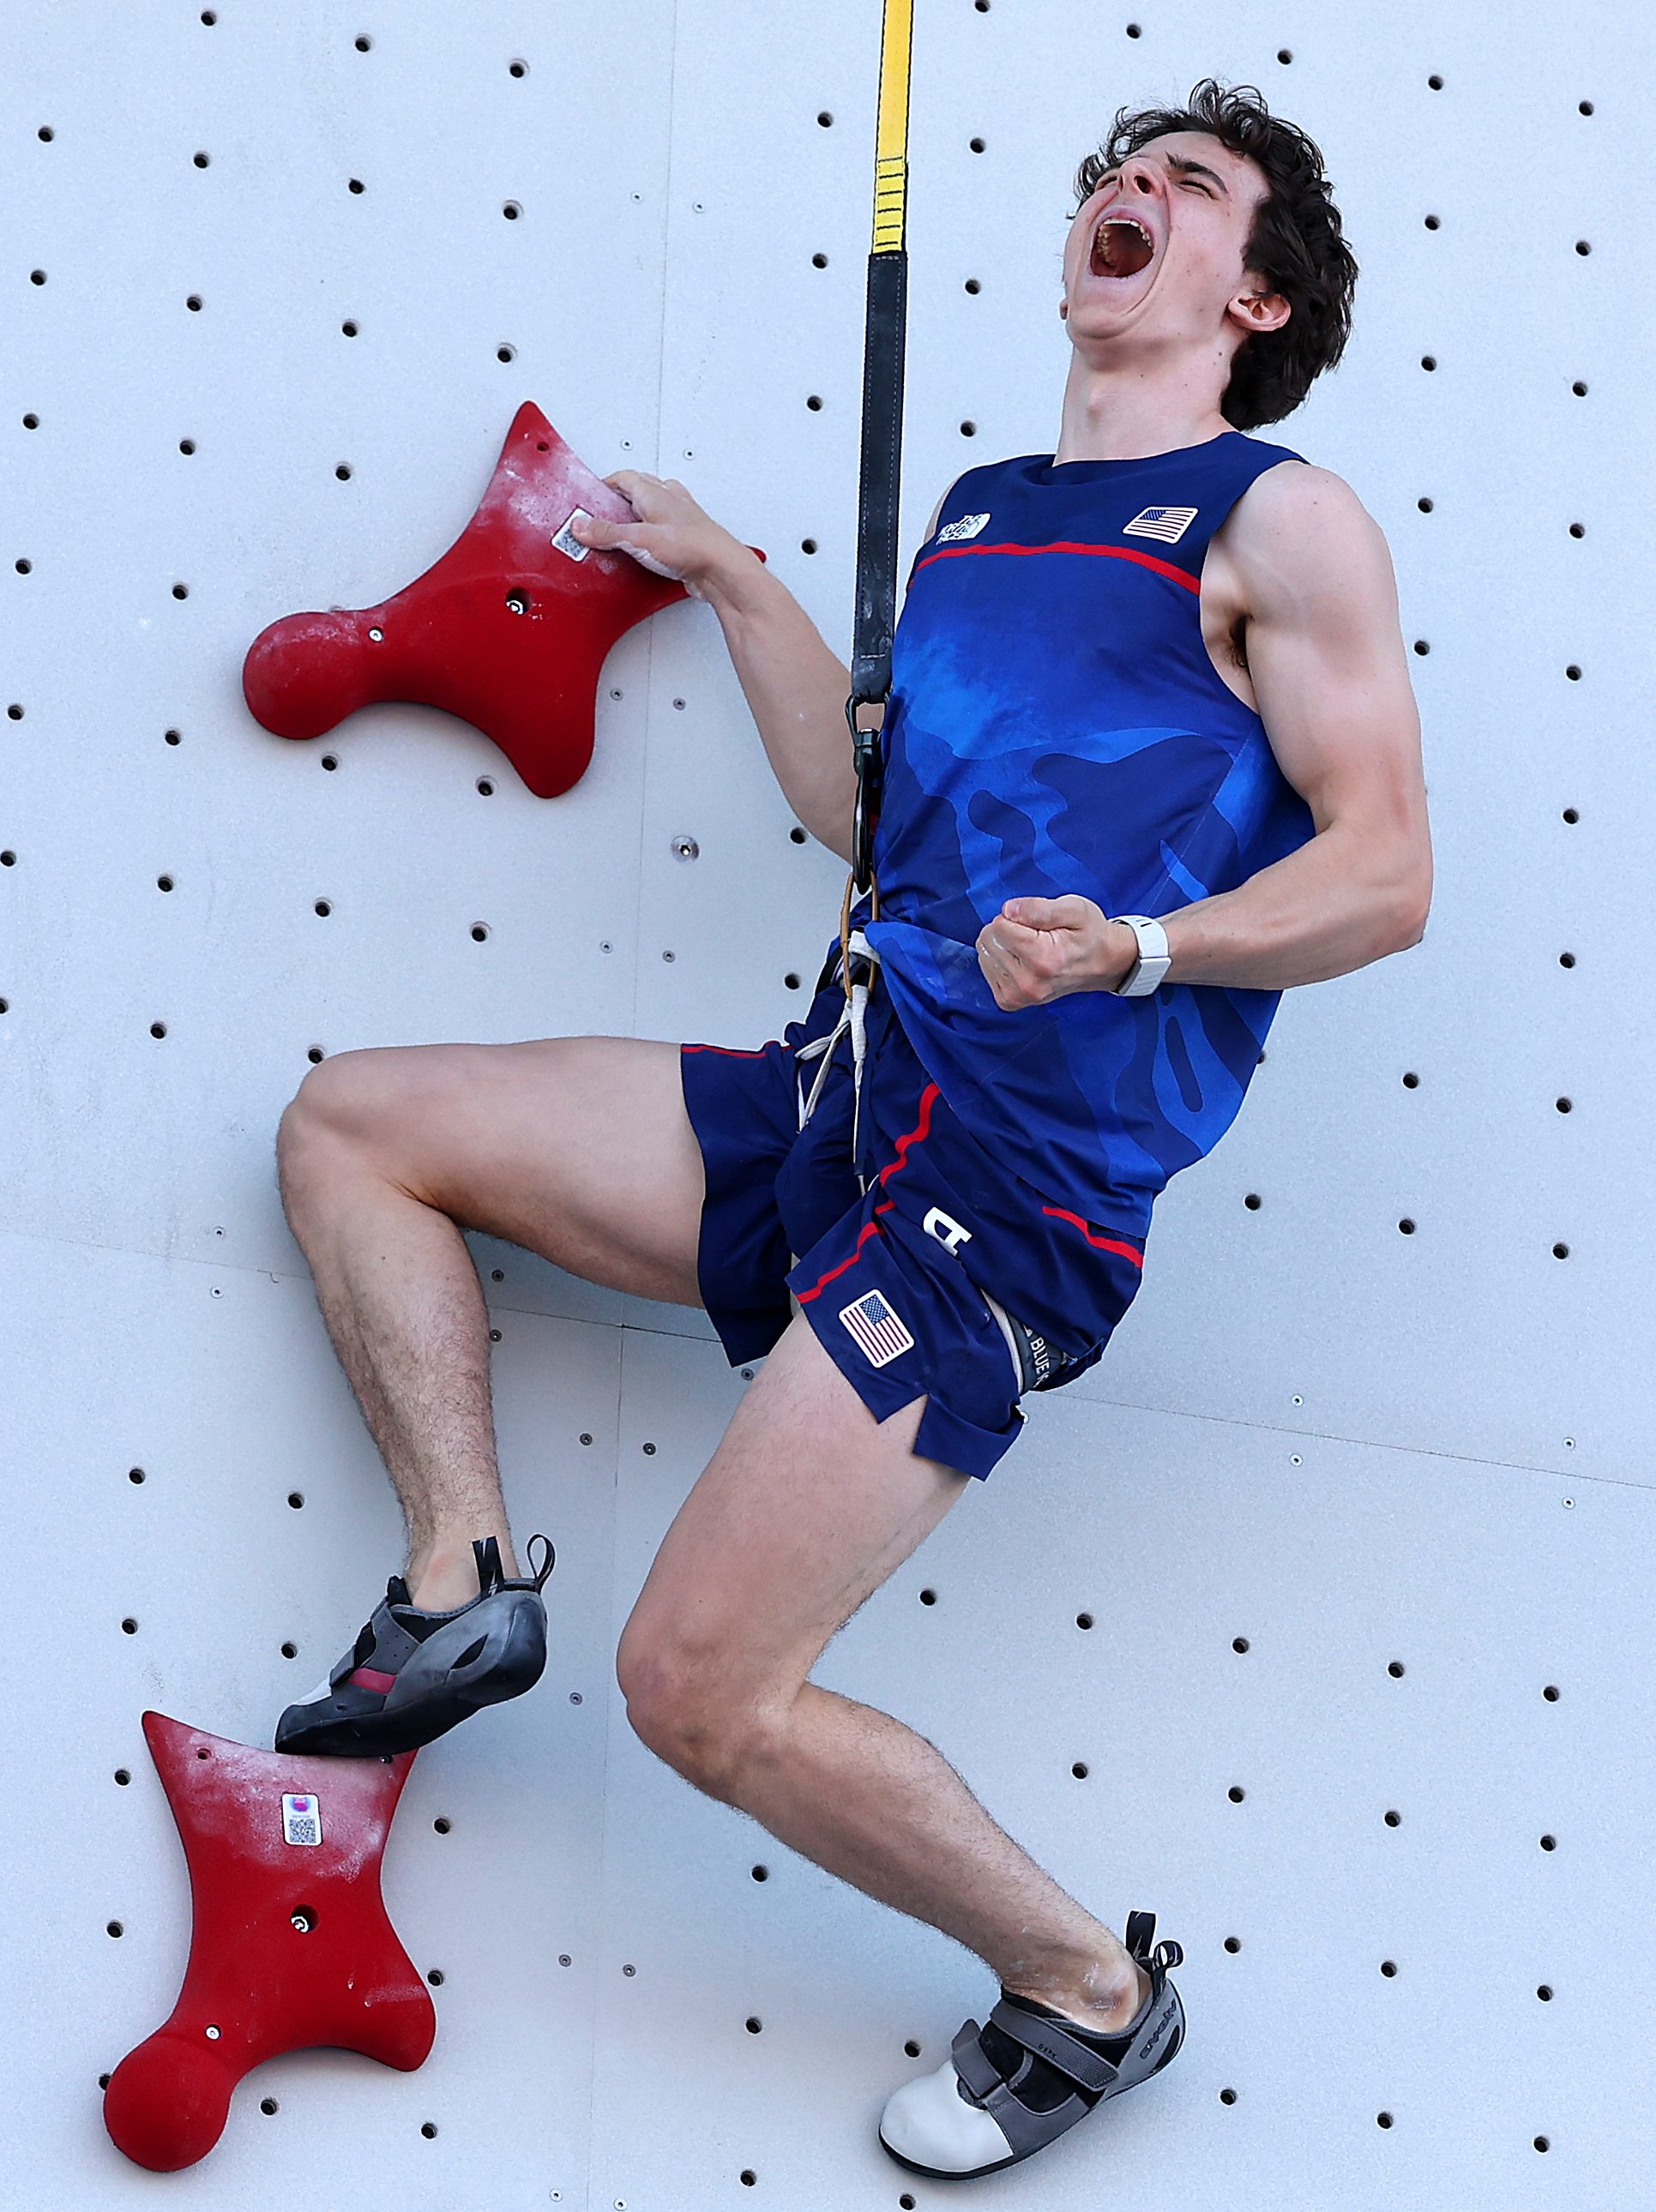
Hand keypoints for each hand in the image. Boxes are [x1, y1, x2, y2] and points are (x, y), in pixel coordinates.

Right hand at [568, 471, 737, 600]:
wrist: (721, 569)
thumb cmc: (692, 546)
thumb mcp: (639, 539)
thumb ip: (608, 532)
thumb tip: (582, 526)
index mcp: (654, 492)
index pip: (623, 477)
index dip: (605, 485)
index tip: (591, 497)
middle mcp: (668, 500)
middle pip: (637, 490)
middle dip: (618, 500)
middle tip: (603, 514)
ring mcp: (678, 520)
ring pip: (651, 510)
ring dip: (636, 519)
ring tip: (622, 532)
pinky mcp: (684, 540)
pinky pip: (662, 531)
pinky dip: (650, 537)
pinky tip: (645, 550)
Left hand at [976, 895, 1135, 1008]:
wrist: (1101, 964)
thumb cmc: (1088, 933)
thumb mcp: (1074, 908)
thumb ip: (1039, 908)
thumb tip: (1007, 910)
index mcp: (1043, 959)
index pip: (998, 925)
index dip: (1015, 916)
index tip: (1037, 923)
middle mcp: (1028, 983)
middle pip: (987, 940)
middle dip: (1007, 930)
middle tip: (1036, 936)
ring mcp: (1018, 996)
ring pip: (984, 954)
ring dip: (1004, 946)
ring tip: (1032, 948)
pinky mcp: (1009, 1001)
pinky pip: (986, 970)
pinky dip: (1001, 961)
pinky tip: (1023, 961)